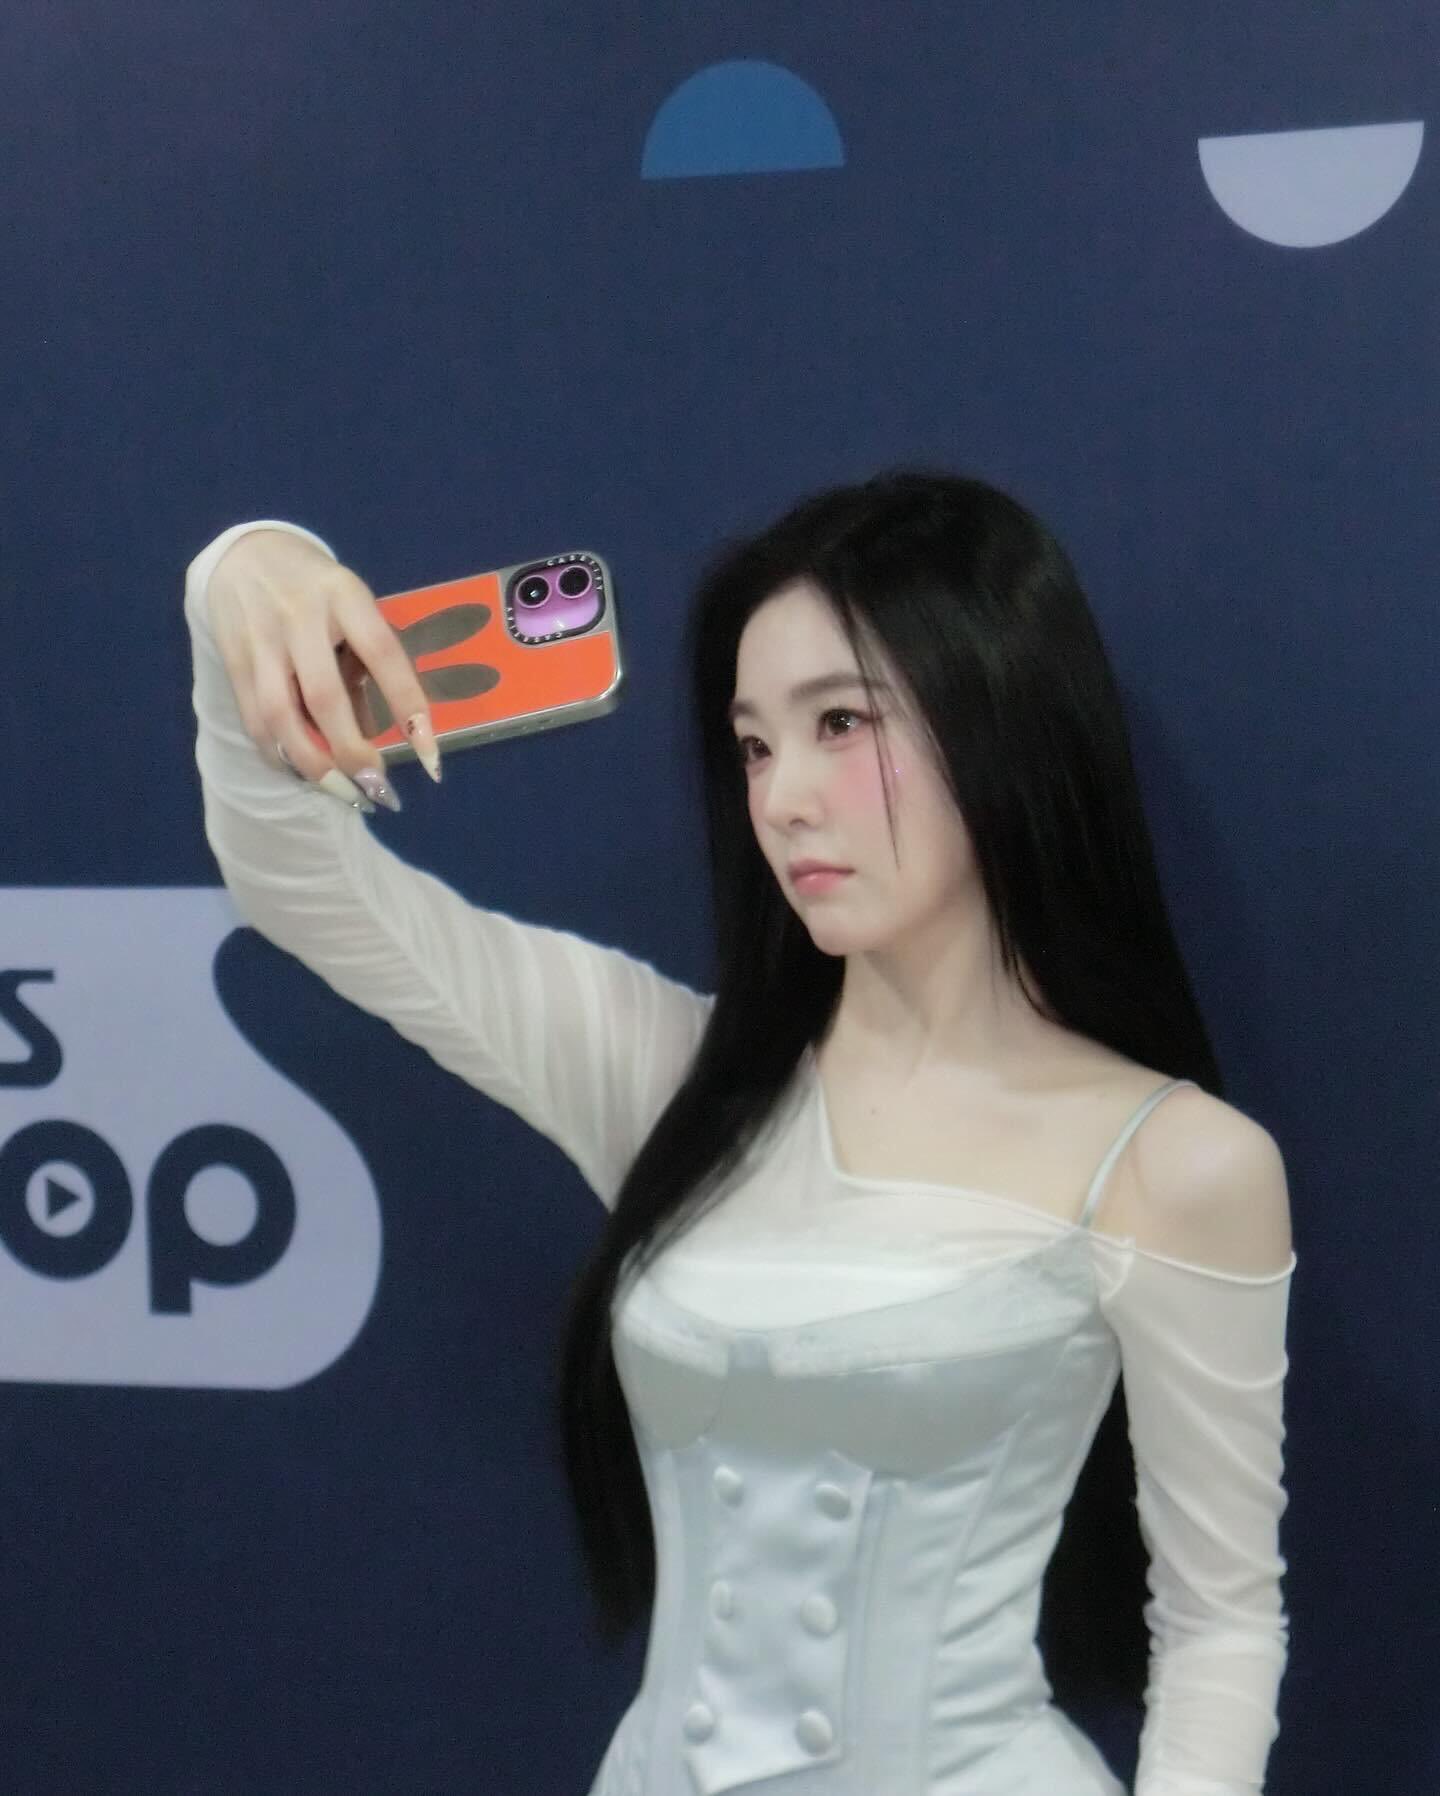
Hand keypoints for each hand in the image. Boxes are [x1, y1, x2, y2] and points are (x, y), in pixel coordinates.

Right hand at [206, 529, 440, 806]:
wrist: (245, 554)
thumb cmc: (318, 591)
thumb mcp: (353, 606)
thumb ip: (367, 659)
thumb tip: (379, 734)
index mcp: (346, 596)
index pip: (384, 653)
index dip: (408, 705)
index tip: (430, 756)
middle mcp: (301, 616)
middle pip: (325, 696)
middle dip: (352, 752)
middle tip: (377, 787)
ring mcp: (262, 639)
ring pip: (280, 716)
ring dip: (313, 764)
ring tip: (342, 792)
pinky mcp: (233, 661)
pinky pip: (254, 719)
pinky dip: (279, 754)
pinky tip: (303, 772)